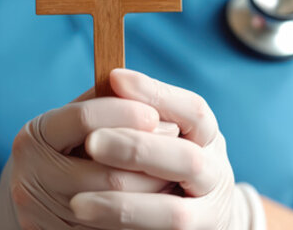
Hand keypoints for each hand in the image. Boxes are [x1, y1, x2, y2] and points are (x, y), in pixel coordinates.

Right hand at [0, 87, 177, 228]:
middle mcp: (29, 177)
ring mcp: (41, 216)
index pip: (84, 119)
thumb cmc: (67, 149)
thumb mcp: (73, 122)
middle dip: (151, 162)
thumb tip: (150, 99)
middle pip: (109, 173)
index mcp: (34, 137)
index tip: (155, 114)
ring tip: (173, 177)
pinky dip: (139, 218)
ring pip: (116, 206)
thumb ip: (104, 103)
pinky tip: (156, 204)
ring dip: (153, 192)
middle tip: (181, 149)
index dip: (126, 114)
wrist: (32, 199)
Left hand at [69, 68, 261, 229]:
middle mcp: (216, 174)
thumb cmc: (167, 165)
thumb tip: (110, 82)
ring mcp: (210, 213)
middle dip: (137, 149)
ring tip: (76, 203)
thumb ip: (140, 117)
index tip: (116, 78)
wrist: (199, 217)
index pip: (193, 111)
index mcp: (208, 138)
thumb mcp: (164, 135)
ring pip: (174, 213)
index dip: (157, 94)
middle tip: (92, 142)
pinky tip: (89, 221)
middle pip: (187, 160)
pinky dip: (123, 228)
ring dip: (123, 205)